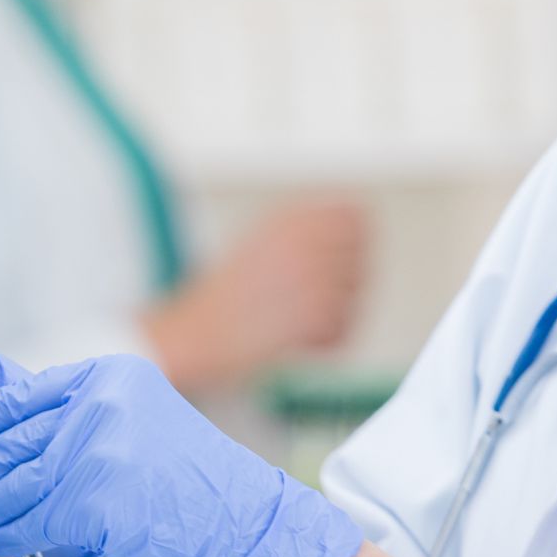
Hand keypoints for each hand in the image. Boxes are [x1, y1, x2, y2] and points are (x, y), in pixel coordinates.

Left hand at [0, 354, 361, 556]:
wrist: (248, 530)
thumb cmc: (191, 490)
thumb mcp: (136, 428)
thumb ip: (77, 421)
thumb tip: (1, 438)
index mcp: (109, 377)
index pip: (18, 396)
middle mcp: (101, 402)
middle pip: (7, 436)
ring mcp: (98, 446)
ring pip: (12, 479)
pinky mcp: (96, 495)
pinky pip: (30, 517)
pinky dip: (9, 534)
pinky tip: (4, 543)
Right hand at [145, 199, 368, 392]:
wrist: (193, 337)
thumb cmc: (223, 299)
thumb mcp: (263, 245)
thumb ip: (309, 231)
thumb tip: (361, 225)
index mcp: (286, 220)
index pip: (354, 215)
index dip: (355, 241)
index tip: (338, 262)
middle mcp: (300, 242)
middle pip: (363, 257)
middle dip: (348, 281)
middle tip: (314, 299)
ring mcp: (308, 278)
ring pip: (356, 296)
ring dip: (336, 314)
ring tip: (298, 321)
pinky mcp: (313, 314)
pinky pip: (344, 328)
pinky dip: (325, 342)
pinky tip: (295, 341)